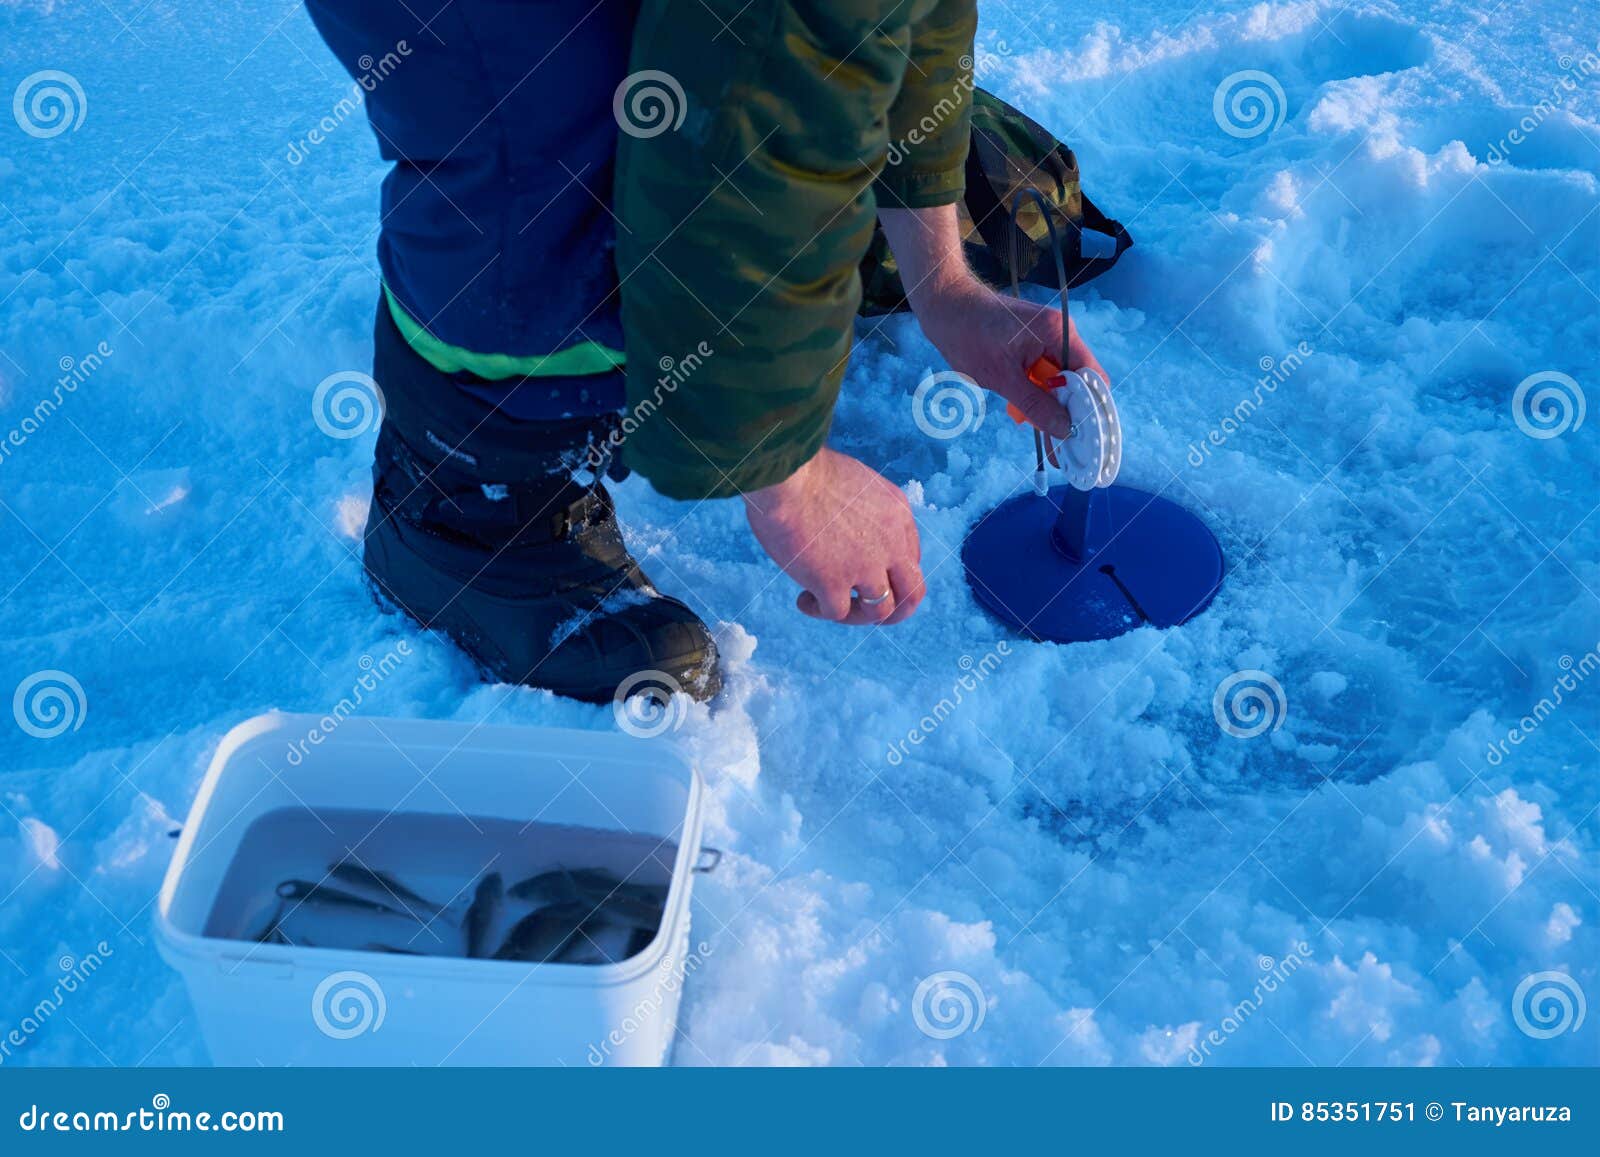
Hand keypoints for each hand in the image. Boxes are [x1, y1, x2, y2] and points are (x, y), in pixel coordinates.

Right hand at [744, 447, 924, 624]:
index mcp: (898, 516)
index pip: (910, 560)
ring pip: (878, 611)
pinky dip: (819, 610)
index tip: (867, 575)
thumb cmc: (807, 471)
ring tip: (826, 604)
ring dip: (855, 614)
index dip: (890, 575)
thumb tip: (852, 532)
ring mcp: (864, 567)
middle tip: (869, 613)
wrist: (786, 474)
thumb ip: (866, 511)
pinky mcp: (833, 583)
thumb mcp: (858, 483)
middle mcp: (890, 544)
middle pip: (912, 594)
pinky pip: (836, 613)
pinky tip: (804, 599)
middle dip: (895, 610)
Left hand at [876, 204, 1108, 440]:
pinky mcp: (1037, 341)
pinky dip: (1037, 390)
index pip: (1092, 376)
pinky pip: (1046, 372)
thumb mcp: (1001, 379)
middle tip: (1055, 440)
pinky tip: (1021, 405)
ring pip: (1062, 379)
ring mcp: (1050, 336)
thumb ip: (1036, 405)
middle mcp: (1061, 331)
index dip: (1090, 407)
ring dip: (1049, 401)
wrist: (946, 306)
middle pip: (1080, 380)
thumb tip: (1065, 429)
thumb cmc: (968, 335)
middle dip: (1067, 409)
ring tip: (1029, 419)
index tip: (1080, 435)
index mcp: (1058, 333)